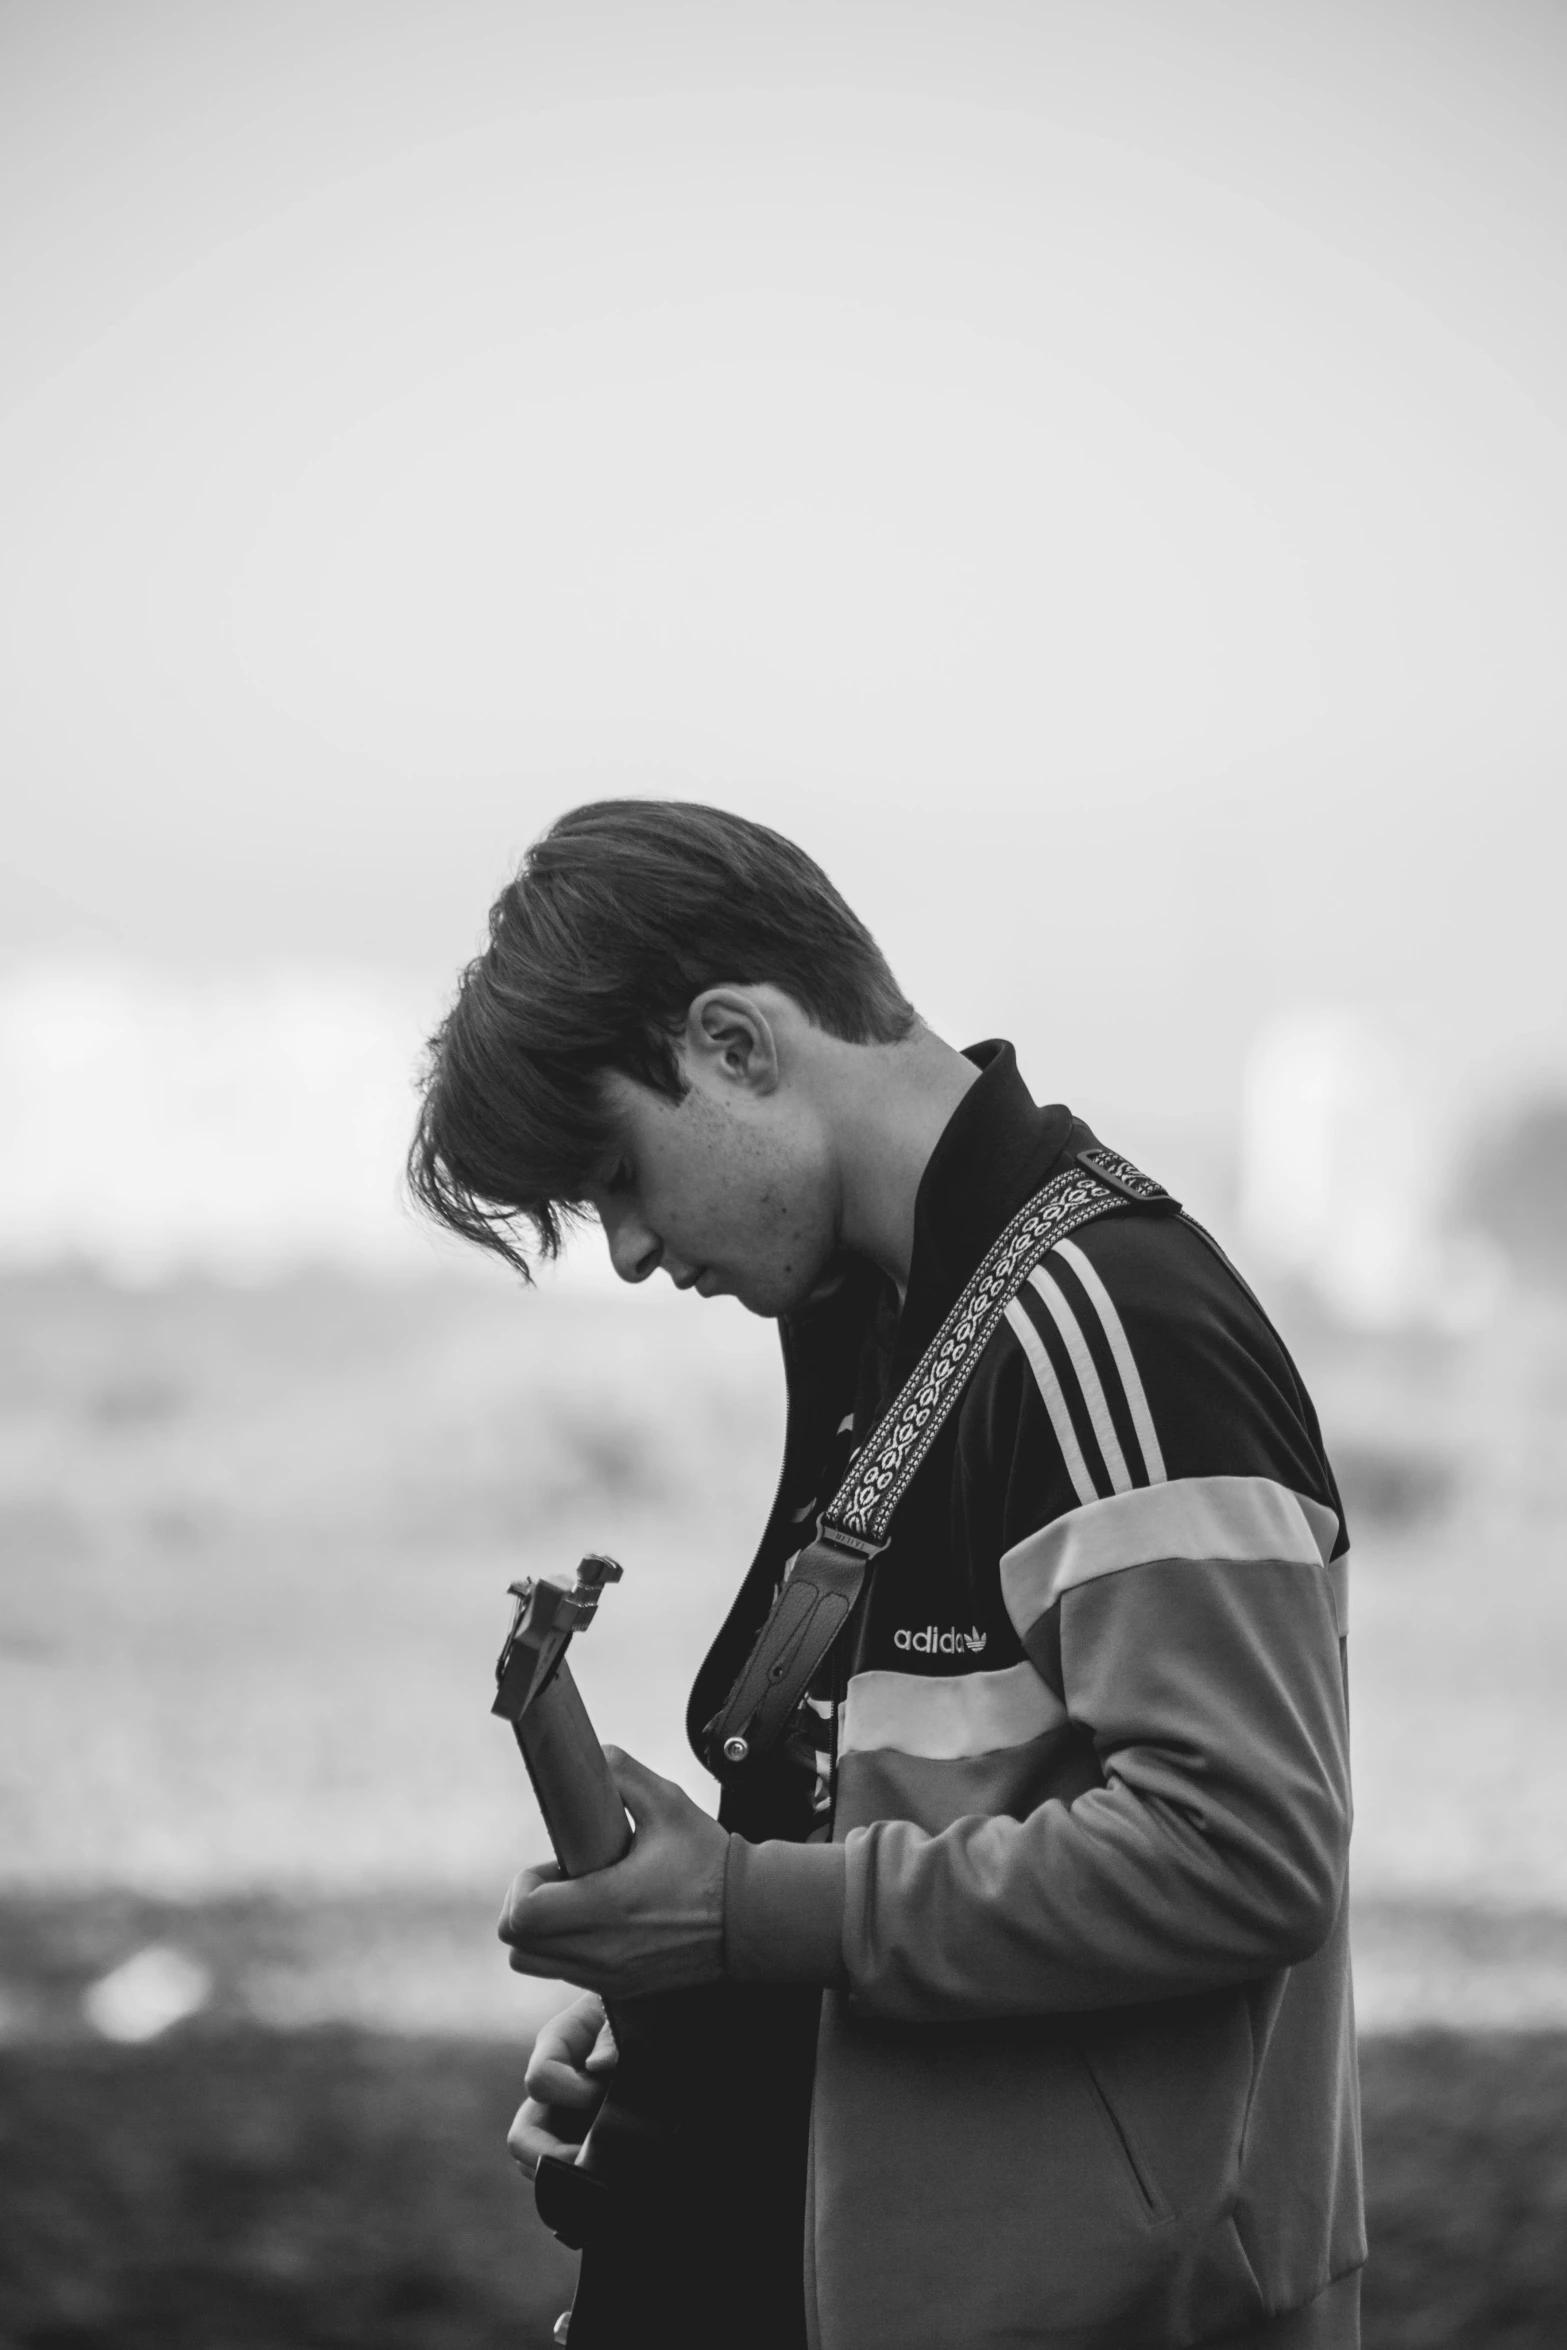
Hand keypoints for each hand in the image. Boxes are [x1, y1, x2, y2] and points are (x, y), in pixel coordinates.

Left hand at [498, 1749, 727, 1997]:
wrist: (751, 1917)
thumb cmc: (709, 1860)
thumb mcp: (669, 1803)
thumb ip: (622, 1773)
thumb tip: (590, 1756)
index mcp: (609, 1906)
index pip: (522, 1916)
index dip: (525, 1885)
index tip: (555, 1864)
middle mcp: (603, 1951)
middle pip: (518, 1946)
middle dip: (527, 1908)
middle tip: (563, 1881)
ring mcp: (611, 1977)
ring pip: (536, 1964)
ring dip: (543, 1932)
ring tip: (578, 1901)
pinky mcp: (621, 1989)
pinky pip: (566, 1974)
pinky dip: (565, 1948)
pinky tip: (598, 1920)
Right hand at [507, 1990, 617, 2178]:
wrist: (653, 2017)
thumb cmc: (635, 2004)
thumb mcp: (625, 2009)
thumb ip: (612, 2034)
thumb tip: (599, 2066)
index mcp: (556, 2044)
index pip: (541, 2079)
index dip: (572, 2093)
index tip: (605, 2093)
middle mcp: (552, 2085)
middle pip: (522, 2137)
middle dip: (549, 2157)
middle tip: (589, 2163)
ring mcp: (560, 2116)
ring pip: (537, 2163)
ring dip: (566, 2173)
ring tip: (603, 2174)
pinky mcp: (577, 2138)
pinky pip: (563, 2171)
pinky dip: (580, 2181)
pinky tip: (611, 2178)